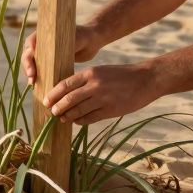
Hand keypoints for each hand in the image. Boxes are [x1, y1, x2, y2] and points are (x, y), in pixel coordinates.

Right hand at [22, 24, 102, 83]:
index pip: (30, 42)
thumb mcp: (76, 39)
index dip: (28, 53)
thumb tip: (56, 54)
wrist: (91, 41)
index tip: (31, 63)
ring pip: (32, 63)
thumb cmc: (84, 36)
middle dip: (27, 66)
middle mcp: (42, 42)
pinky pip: (40, 69)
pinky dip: (38, 76)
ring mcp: (45, 52)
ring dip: (30, 72)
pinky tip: (38, 85)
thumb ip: (67, 45)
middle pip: (28, 54)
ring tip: (32, 83)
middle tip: (32, 77)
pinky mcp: (50, 62)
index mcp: (45, 33)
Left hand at [43, 63, 158, 125]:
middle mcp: (94, 85)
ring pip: (77, 110)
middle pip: (68, 99)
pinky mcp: (110, 110)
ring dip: (67, 116)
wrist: (146, 79)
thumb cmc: (122, 75)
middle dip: (57, 107)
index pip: (65, 84)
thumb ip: (86, 80)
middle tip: (52, 112)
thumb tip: (68, 93)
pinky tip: (77, 121)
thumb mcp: (102, 71)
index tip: (46, 101)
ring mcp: (102, 98)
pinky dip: (80, 121)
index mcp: (90, 73)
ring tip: (62, 118)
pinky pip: (89, 118)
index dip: (53, 94)